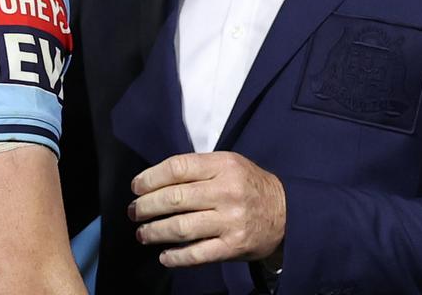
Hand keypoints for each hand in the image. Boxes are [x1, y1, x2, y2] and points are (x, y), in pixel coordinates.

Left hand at [128, 151, 285, 267]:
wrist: (288, 213)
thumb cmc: (249, 185)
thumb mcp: (229, 164)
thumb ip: (197, 168)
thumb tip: (155, 180)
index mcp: (223, 165)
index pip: (177, 168)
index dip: (150, 178)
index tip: (136, 187)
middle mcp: (226, 191)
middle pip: (175, 198)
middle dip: (146, 206)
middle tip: (134, 211)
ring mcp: (230, 221)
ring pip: (181, 227)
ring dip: (155, 231)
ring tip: (142, 233)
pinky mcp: (234, 246)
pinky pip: (198, 254)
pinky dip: (177, 257)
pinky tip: (164, 256)